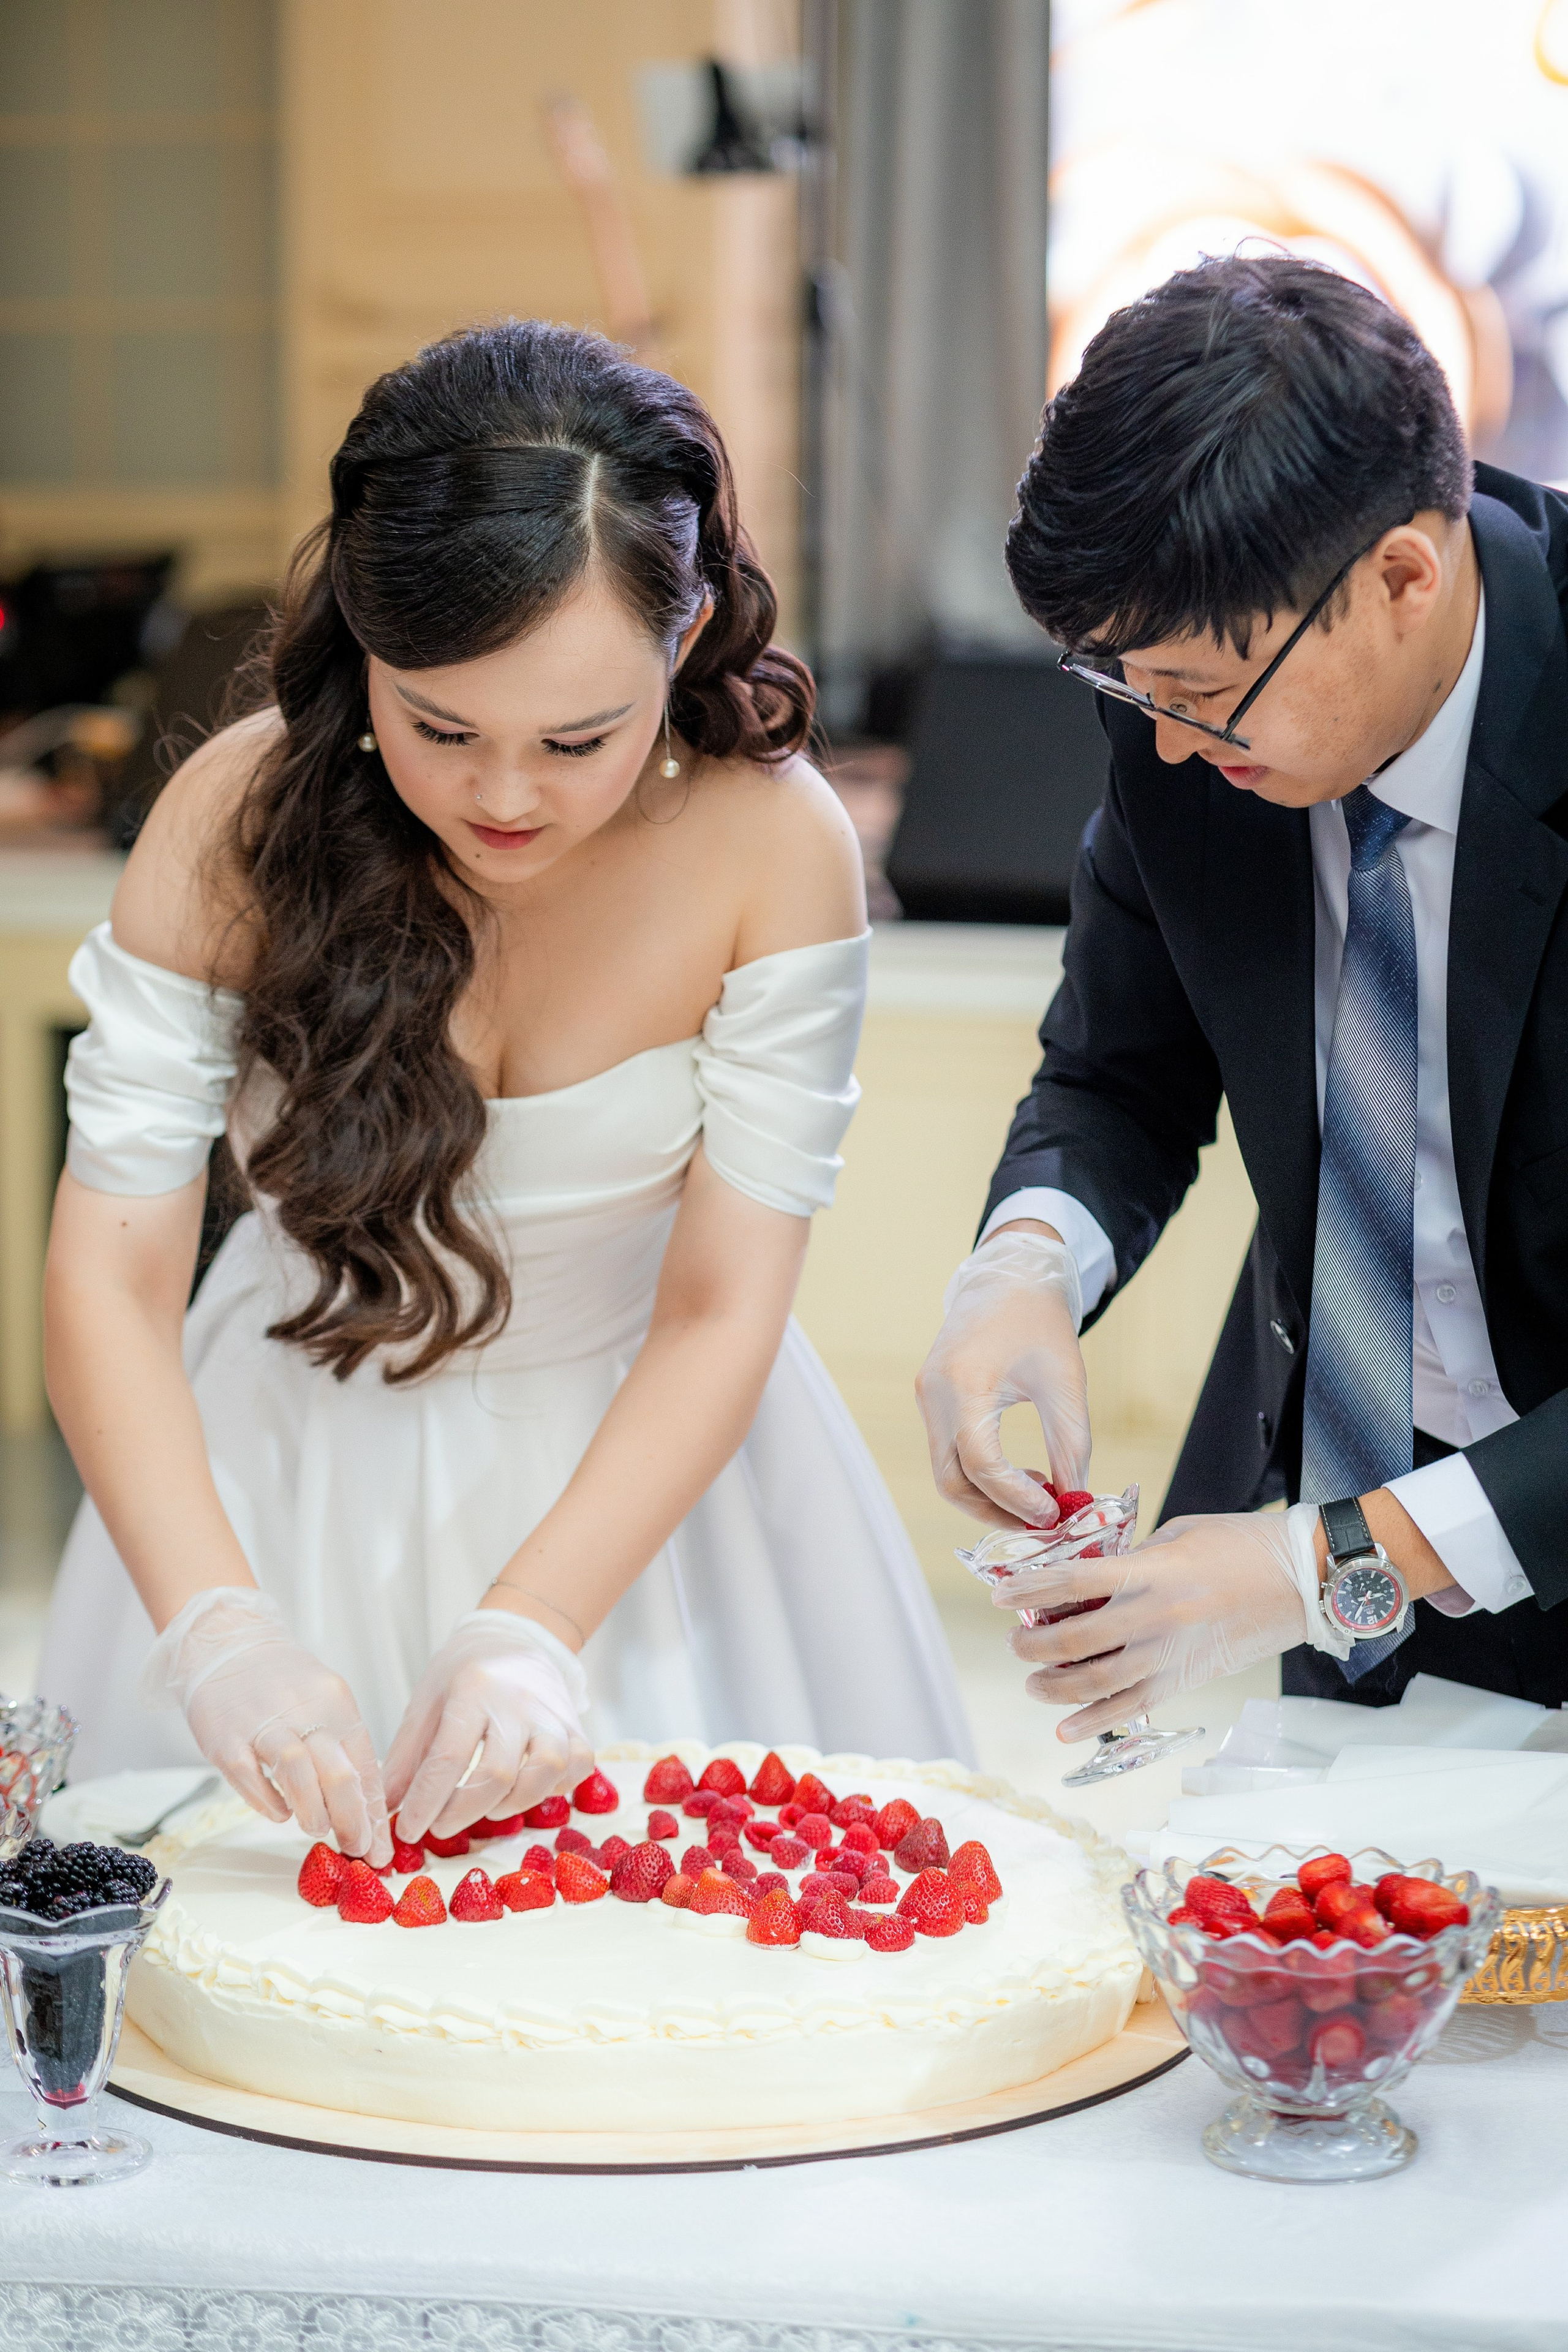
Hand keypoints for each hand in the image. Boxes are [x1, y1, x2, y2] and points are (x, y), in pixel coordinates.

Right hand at [140, 1588, 390, 1864]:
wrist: (227, 1642)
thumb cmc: (280, 1682)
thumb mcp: (322, 1703)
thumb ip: (340, 1751)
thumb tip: (362, 1808)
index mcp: (335, 1702)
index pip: (364, 1762)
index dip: (373, 1810)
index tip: (380, 1847)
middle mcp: (303, 1710)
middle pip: (338, 1770)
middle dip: (352, 1819)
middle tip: (356, 1847)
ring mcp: (262, 1723)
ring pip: (298, 1771)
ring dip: (313, 1811)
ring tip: (317, 1829)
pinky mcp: (225, 1737)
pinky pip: (250, 1775)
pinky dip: (269, 1801)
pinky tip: (280, 1813)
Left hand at [382, 1611, 593, 1841]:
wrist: (515, 1637)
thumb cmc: (463, 1673)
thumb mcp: (425, 1703)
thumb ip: (406, 1757)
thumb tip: (385, 1810)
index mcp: (473, 1689)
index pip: (449, 1756)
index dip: (427, 1802)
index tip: (408, 1830)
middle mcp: (518, 1700)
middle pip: (497, 1773)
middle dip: (463, 1812)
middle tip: (440, 1825)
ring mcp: (553, 1713)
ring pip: (545, 1772)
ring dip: (512, 1804)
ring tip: (485, 1808)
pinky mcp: (577, 1725)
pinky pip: (578, 1767)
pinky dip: (555, 1789)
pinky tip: (526, 1789)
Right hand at [916, 1229, 1089, 1527]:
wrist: (1010, 1278)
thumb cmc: (1040, 1322)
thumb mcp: (1065, 1384)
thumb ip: (1071, 1448)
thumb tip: (1075, 1503)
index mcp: (965, 1383)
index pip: (980, 1462)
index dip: (1015, 1498)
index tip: (1051, 1513)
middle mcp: (935, 1394)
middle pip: (951, 1480)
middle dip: (995, 1511)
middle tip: (1041, 1520)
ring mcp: (927, 1398)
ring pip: (946, 1472)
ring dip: (988, 1496)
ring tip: (1036, 1495)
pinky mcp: (931, 1400)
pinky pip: (948, 1452)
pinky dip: (979, 1473)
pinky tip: (1017, 1471)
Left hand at [1004, 1508, 1315, 1739]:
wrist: (1302, 1579)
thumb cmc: (1241, 1544)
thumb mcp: (1177, 1534)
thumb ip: (1130, 1555)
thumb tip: (1088, 1576)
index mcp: (1152, 1571)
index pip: (1072, 1581)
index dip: (1029, 1589)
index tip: (999, 1593)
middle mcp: (1157, 1618)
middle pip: (1075, 1640)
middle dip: (1033, 1644)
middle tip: (1014, 1640)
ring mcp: (1172, 1655)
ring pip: (1096, 1683)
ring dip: (1053, 1686)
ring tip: (1032, 1680)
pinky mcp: (1187, 1680)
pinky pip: (1133, 1708)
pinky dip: (1094, 1722)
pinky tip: (1065, 1729)